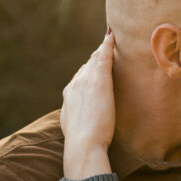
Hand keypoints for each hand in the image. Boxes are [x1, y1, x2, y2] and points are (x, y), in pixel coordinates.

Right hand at [61, 32, 114, 178]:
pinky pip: (103, 57)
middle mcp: (75, 84)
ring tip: (110, 40)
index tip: (93, 67)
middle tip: (105, 48)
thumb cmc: (81, 142)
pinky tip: (111, 37)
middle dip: (95, 59)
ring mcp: (86, 80)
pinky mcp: (99, 80)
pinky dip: (107, 46)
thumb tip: (77, 122)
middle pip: (86, 66)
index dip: (87, 72)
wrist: (83, 143)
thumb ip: (75, 119)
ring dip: (101, 50)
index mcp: (69, 95)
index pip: (79, 78)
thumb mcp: (73, 128)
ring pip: (95, 60)